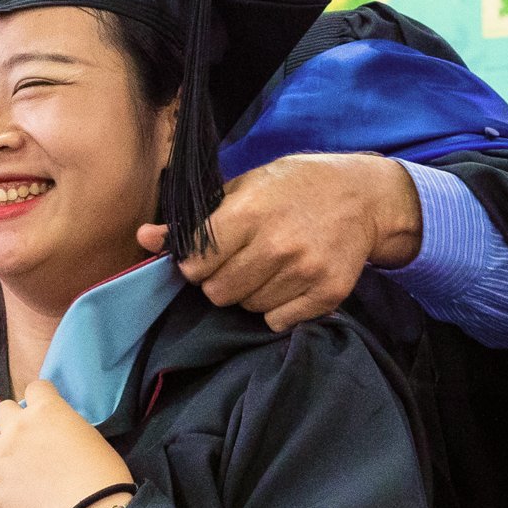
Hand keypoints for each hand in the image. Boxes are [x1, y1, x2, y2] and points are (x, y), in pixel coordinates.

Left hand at [0, 380, 131, 507]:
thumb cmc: (101, 478)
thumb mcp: (90, 438)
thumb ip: (65, 428)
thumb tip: (56, 437)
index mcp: (47, 410)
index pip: (35, 388)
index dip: (41, 402)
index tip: (45, 417)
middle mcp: (17, 427)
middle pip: (1, 410)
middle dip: (12, 423)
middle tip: (26, 443)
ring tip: (11, 469)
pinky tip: (4, 492)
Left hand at [139, 153, 421, 331]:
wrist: (363, 195)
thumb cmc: (296, 186)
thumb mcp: (245, 187)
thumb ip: (195, 219)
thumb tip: (144, 239)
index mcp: (250, 213)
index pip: (197, 263)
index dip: (196, 264)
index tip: (207, 257)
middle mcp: (277, 245)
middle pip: (219, 292)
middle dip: (220, 282)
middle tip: (239, 263)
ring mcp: (304, 271)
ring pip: (248, 308)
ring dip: (250, 294)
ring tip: (268, 268)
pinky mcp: (327, 293)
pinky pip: (278, 321)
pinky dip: (277, 309)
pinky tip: (288, 283)